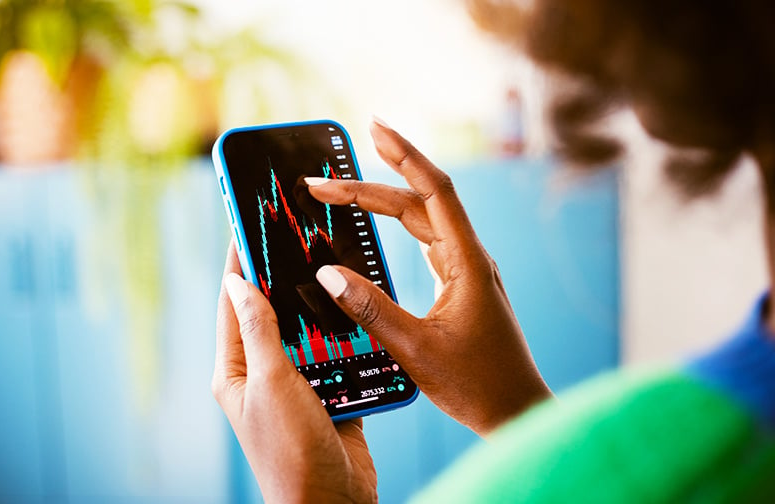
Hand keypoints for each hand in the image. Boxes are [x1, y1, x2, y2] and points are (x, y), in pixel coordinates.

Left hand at [212, 243, 377, 503]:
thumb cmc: (291, 452)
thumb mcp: (271, 384)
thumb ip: (260, 332)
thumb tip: (237, 283)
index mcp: (237, 371)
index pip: (234, 304)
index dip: (239, 264)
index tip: (247, 226)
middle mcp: (263, 375)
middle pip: (272, 313)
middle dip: (283, 278)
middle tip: (298, 238)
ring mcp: (297, 386)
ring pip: (308, 332)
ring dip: (319, 307)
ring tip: (329, 266)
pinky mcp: (329, 395)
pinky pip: (337, 354)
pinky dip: (347, 336)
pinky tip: (357, 313)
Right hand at [307, 118, 551, 435]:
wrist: (517, 412)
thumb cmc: (477, 385)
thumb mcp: (415, 349)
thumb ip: (370, 309)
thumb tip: (328, 273)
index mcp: (466, 263)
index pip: (434, 191)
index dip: (404, 155)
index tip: (373, 128)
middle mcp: (469, 258)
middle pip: (420, 202)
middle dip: (373, 184)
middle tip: (325, 178)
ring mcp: (466, 270)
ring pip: (422, 221)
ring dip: (384, 202)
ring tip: (345, 190)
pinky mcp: (461, 285)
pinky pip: (426, 241)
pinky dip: (399, 226)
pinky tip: (382, 223)